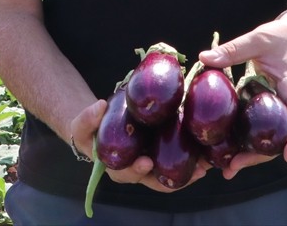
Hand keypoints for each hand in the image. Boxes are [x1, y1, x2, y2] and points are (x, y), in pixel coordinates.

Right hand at [69, 100, 208, 191]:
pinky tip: (205, 153)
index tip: (146, 162)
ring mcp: (150, 163)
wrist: (99, 127)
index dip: (136, 170)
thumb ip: (87, 118)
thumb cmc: (90, 129)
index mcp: (116, 167)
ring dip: (188, 173)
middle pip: (155, 180)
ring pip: (169, 175)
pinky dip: (190, 160)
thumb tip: (100, 106)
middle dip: (174, 178)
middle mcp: (136, 169)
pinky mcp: (160, 153)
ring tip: (205, 165)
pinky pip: (176, 161)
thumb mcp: (82, 124)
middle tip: (193, 171)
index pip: (126, 174)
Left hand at [197, 16, 286, 174]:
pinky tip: (226, 151)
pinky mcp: (265, 108)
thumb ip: (234, 49)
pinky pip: (258, 128)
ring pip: (268, 138)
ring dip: (251, 155)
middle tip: (234, 166)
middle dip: (260, 156)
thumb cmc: (279, 37)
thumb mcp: (258, 39)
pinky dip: (245, 141)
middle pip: (280, 138)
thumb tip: (204, 58)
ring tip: (226, 169)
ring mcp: (277, 109)